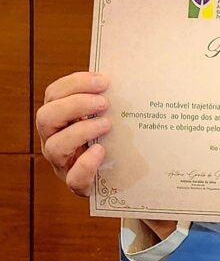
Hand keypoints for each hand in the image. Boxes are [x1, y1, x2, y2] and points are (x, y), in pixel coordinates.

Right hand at [36, 71, 176, 239]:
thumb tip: (133, 76)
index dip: (74, 84)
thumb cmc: (113, 137)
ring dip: (80, 131)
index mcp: (60, 117)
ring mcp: (63, 162)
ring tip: (107, 124)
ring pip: (54, 146)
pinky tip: (101, 152)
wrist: (121, 174)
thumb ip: (111, 99)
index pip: (54, 94)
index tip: (102, 81)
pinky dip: (86, 164)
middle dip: (74, 105)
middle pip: (46, 117)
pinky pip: (74, 178)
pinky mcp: (78, 183)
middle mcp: (54, 138)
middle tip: (103, 102)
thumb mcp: (110, 115)